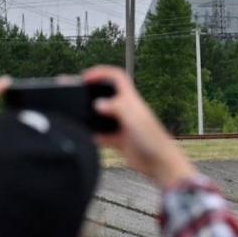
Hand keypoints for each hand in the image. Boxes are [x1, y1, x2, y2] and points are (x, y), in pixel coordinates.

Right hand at [84, 65, 194, 187]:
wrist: (160, 163)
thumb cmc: (152, 139)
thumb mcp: (133, 118)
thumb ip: (115, 107)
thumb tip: (97, 104)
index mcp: (131, 100)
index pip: (116, 77)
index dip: (101, 73)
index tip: (85, 77)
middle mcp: (127, 110)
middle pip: (107, 95)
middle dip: (92, 93)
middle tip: (78, 95)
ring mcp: (123, 125)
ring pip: (103, 116)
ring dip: (92, 116)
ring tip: (80, 117)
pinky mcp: (121, 141)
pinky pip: (103, 135)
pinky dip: (96, 135)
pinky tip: (90, 137)